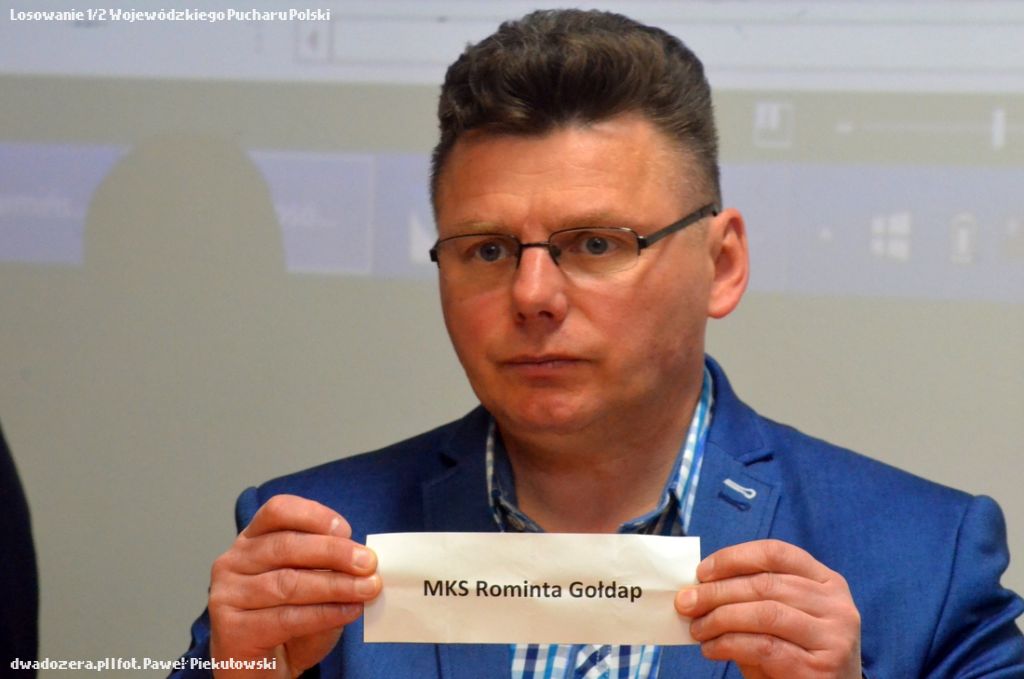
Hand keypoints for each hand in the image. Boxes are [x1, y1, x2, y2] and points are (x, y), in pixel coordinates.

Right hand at [208, 494, 381, 677]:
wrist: (263, 671)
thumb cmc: (289, 622)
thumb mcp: (313, 585)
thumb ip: (330, 568)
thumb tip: (365, 560)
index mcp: (253, 539)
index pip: (278, 511)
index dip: (314, 515)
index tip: (347, 530)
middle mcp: (234, 561)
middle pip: (286, 545)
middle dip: (334, 552)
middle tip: (368, 563)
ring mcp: (227, 594)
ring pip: (288, 583)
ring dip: (335, 585)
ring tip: (367, 589)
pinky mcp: (231, 629)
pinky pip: (285, 617)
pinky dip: (324, 614)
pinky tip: (349, 612)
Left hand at [675, 539, 860, 678]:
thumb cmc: (795, 655)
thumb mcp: (777, 619)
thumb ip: (749, 599)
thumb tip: (698, 588)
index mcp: (826, 581)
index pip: (775, 553)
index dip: (733, 558)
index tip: (701, 572)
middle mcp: (836, 605)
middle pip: (766, 584)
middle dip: (717, 592)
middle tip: (685, 602)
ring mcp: (834, 637)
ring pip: (765, 613)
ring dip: (720, 619)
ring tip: (697, 629)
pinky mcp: (821, 669)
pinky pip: (765, 647)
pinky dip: (730, 645)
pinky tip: (712, 649)